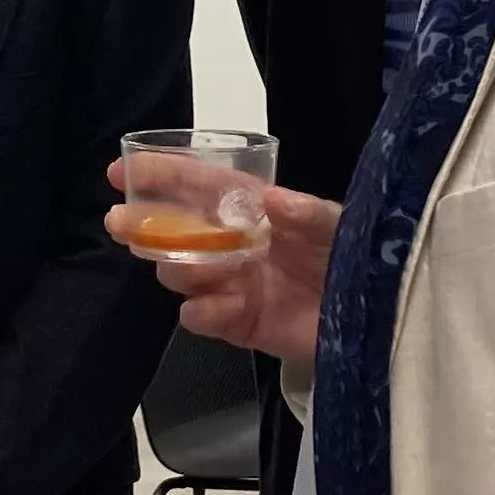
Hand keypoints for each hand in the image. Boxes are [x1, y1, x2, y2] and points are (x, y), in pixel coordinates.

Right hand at [108, 169, 341, 371]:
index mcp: (251, 209)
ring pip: (178, 272)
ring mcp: (231, 285)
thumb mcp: (339, 227)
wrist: (375, 320)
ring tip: (198, 264)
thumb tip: (272, 200)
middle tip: (122, 222)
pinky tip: (220, 305)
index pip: (196, 185)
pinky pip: (199, 316)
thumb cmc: (353, 259)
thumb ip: (308, 213)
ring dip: (179, 265)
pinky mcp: (237, 323)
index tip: (119, 171)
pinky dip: (202, 310)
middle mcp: (232, 244)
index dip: (158, 175)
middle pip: (173, 230)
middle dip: (144, 224)